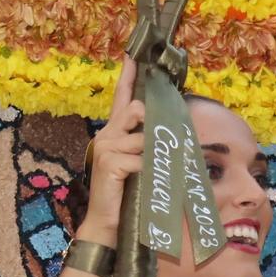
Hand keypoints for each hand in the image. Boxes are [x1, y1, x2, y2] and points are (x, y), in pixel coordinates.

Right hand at [75, 59, 144, 246]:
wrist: (107, 223)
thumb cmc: (125, 192)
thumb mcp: (137, 162)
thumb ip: (146, 143)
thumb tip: (169, 130)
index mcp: (113, 132)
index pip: (122, 97)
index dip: (128, 75)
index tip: (133, 54)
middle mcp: (107, 135)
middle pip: (137, 110)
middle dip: (151, 124)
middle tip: (154, 146)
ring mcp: (107, 148)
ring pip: (144, 139)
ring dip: (153, 157)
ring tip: (146, 173)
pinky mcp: (111, 163)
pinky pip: (142, 159)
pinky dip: (147, 172)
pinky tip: (138, 182)